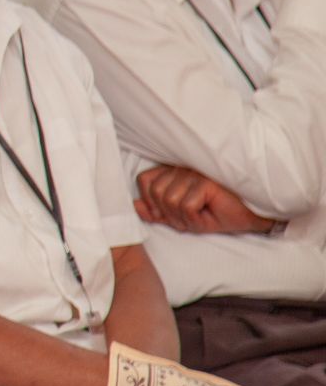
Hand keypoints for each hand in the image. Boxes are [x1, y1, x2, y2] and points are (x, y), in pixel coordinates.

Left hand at [134, 165, 272, 233]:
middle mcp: (182, 168)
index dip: (150, 201)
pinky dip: (194, 218)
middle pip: (155, 192)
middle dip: (169, 214)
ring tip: (200, 216)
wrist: (251, 216)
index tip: (168, 213)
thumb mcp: (182, 217)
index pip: (144, 180)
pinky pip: (185, 206)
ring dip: (183, 217)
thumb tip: (135, 206)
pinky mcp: (206, 182)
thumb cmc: (218, 213)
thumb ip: (157, 212)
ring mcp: (194, 172)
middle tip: (189, 218)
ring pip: (169, 200)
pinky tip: (209, 214)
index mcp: (173, 171)